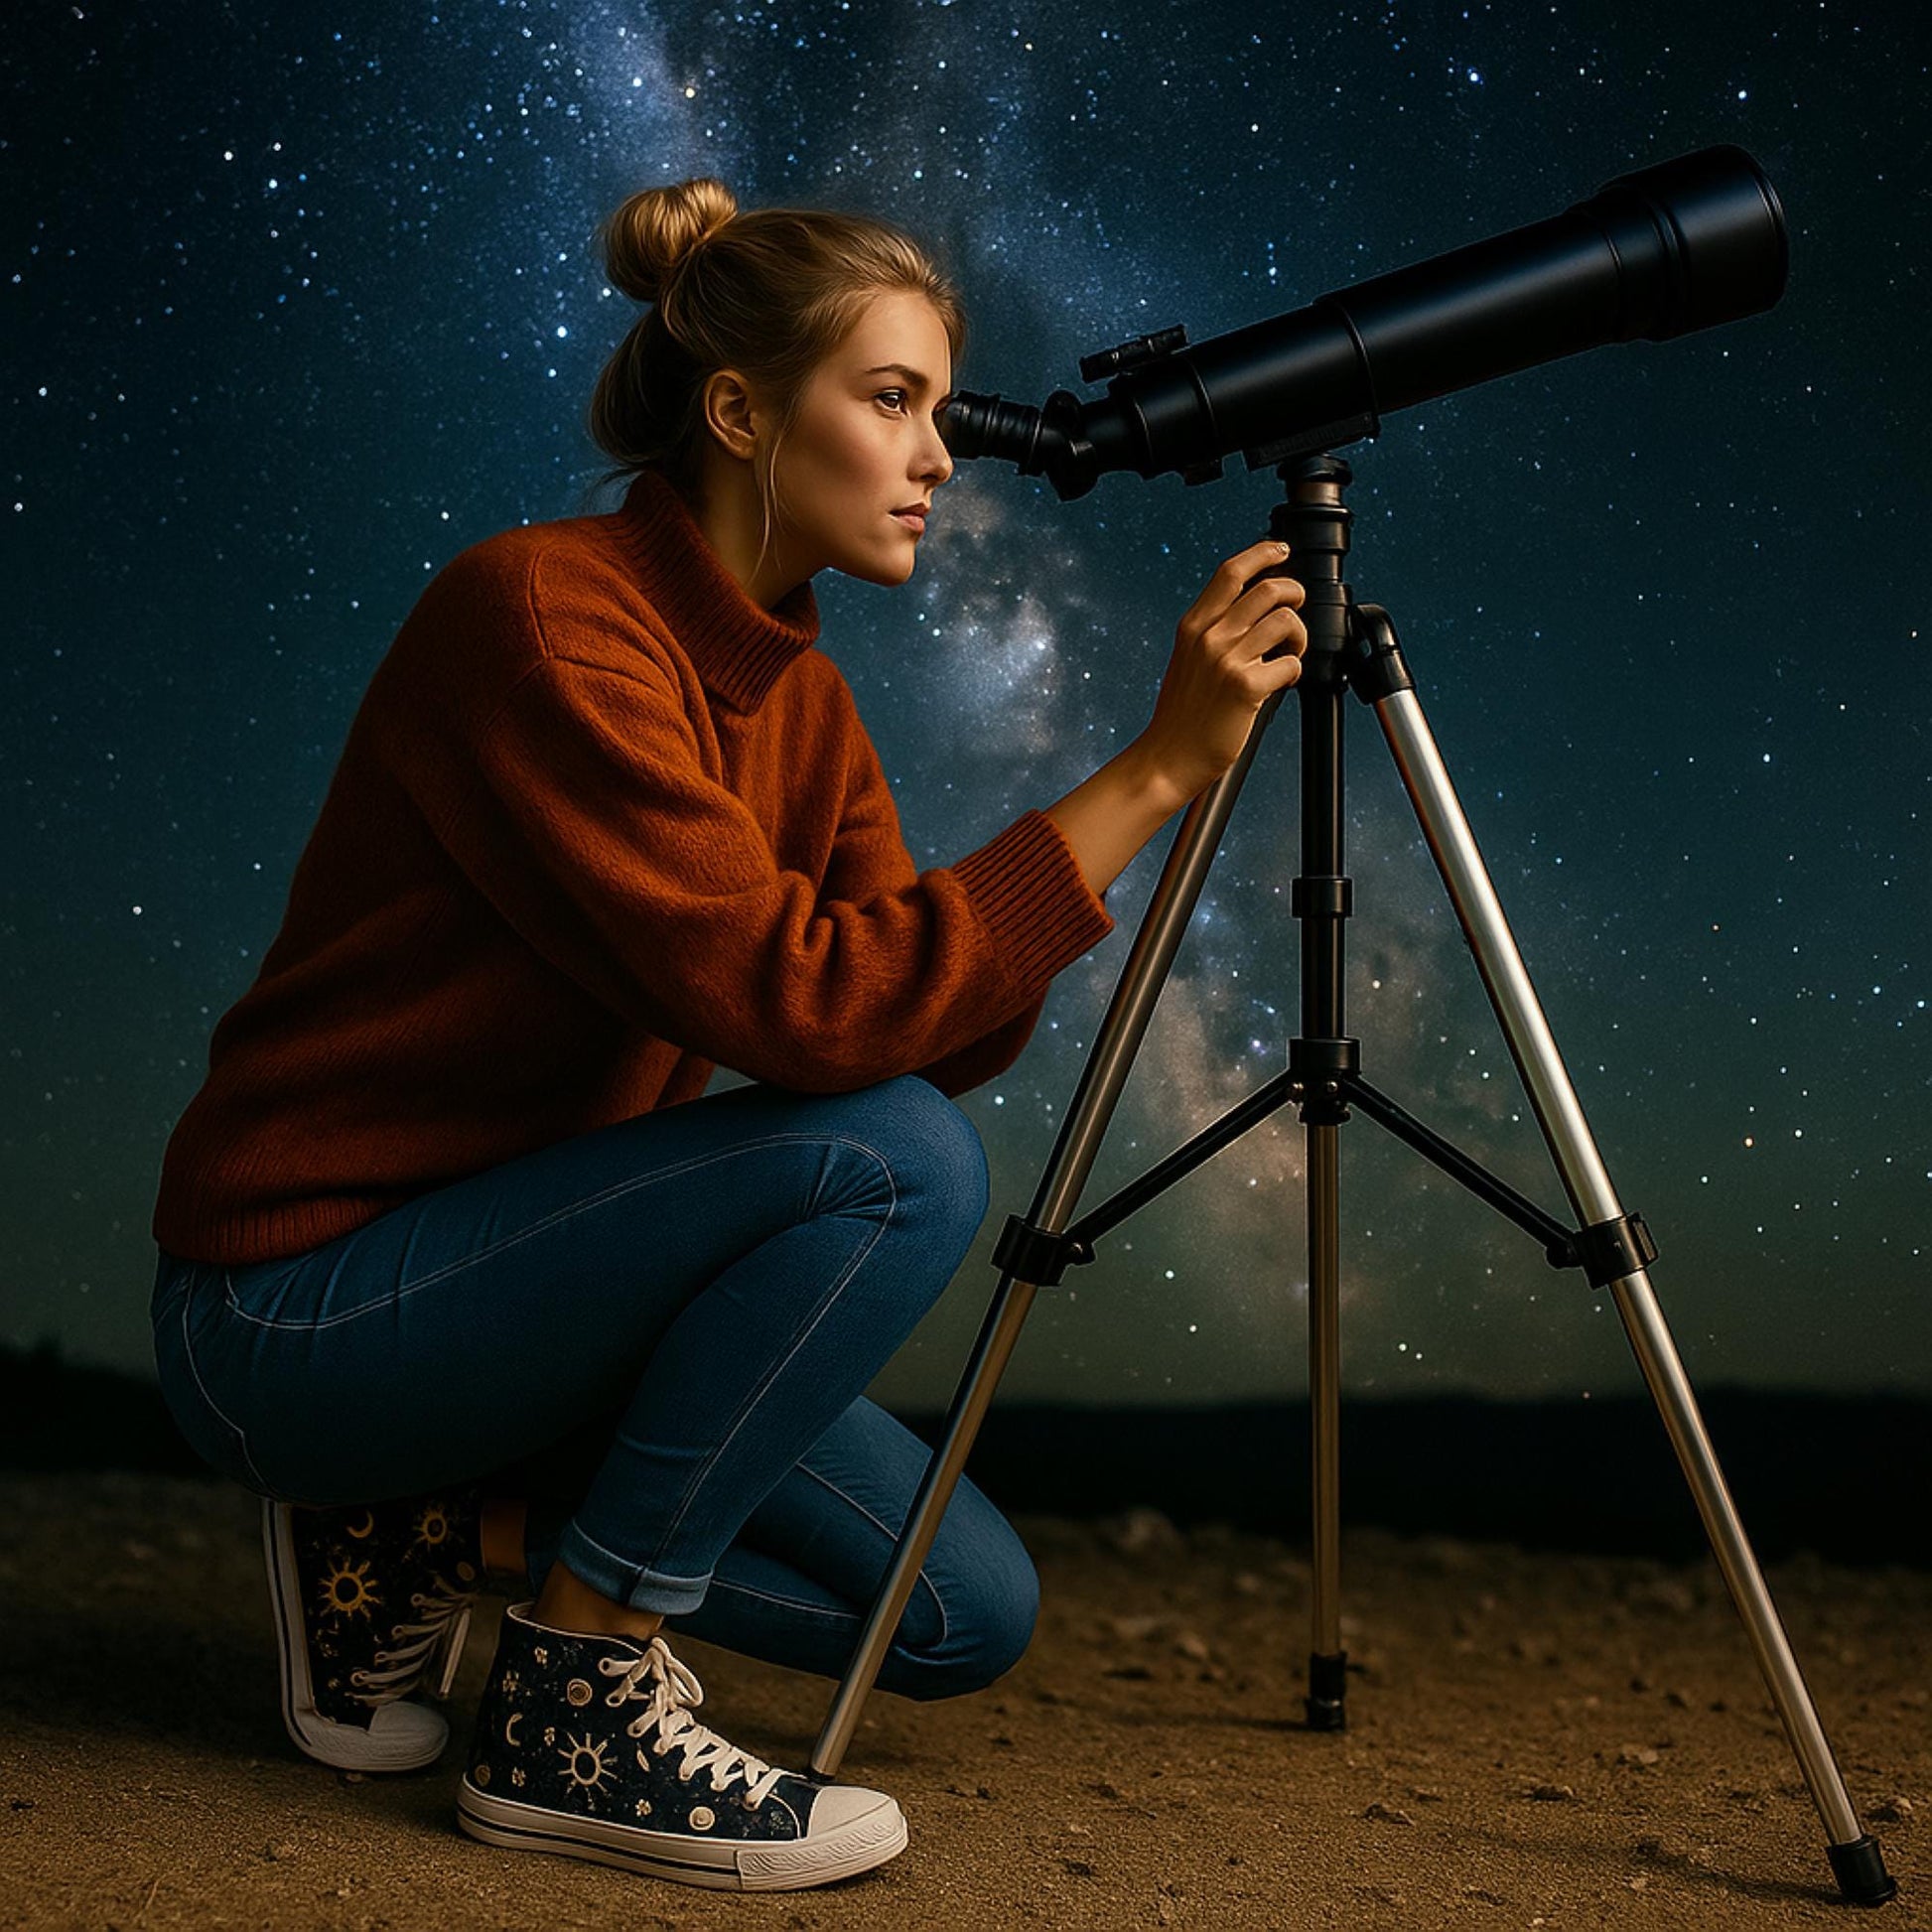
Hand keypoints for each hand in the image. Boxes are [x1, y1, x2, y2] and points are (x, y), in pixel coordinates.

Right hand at [1135, 537, 1307, 807]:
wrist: (1168, 756)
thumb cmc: (1181, 714)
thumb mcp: (1186, 659)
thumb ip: (1211, 632)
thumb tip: (1250, 609)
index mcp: (1193, 626)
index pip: (1231, 572)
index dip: (1261, 553)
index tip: (1280, 551)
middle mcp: (1209, 637)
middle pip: (1269, 589)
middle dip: (1294, 594)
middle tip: (1295, 611)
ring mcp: (1227, 660)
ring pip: (1286, 621)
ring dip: (1299, 637)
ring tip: (1289, 653)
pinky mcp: (1246, 687)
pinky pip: (1290, 663)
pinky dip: (1294, 671)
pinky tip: (1282, 682)